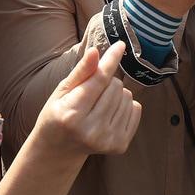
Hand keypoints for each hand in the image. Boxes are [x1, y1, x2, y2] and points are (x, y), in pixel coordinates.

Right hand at [37, 42, 142, 156]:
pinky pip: (136, 108)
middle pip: (116, 86)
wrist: (58, 150)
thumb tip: (96, 51)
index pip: (99, 80)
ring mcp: (107, 140)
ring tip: (98, 105)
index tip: (120, 45)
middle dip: (106, 81)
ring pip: (127, 96)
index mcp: (72, 115)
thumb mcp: (62, 91)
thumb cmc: (57, 114)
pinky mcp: (120, 145)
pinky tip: (108, 114)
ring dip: (116, 94)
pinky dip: (125, 105)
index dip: (110, 60)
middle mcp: (91, 130)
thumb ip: (81, 72)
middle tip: (91, 93)